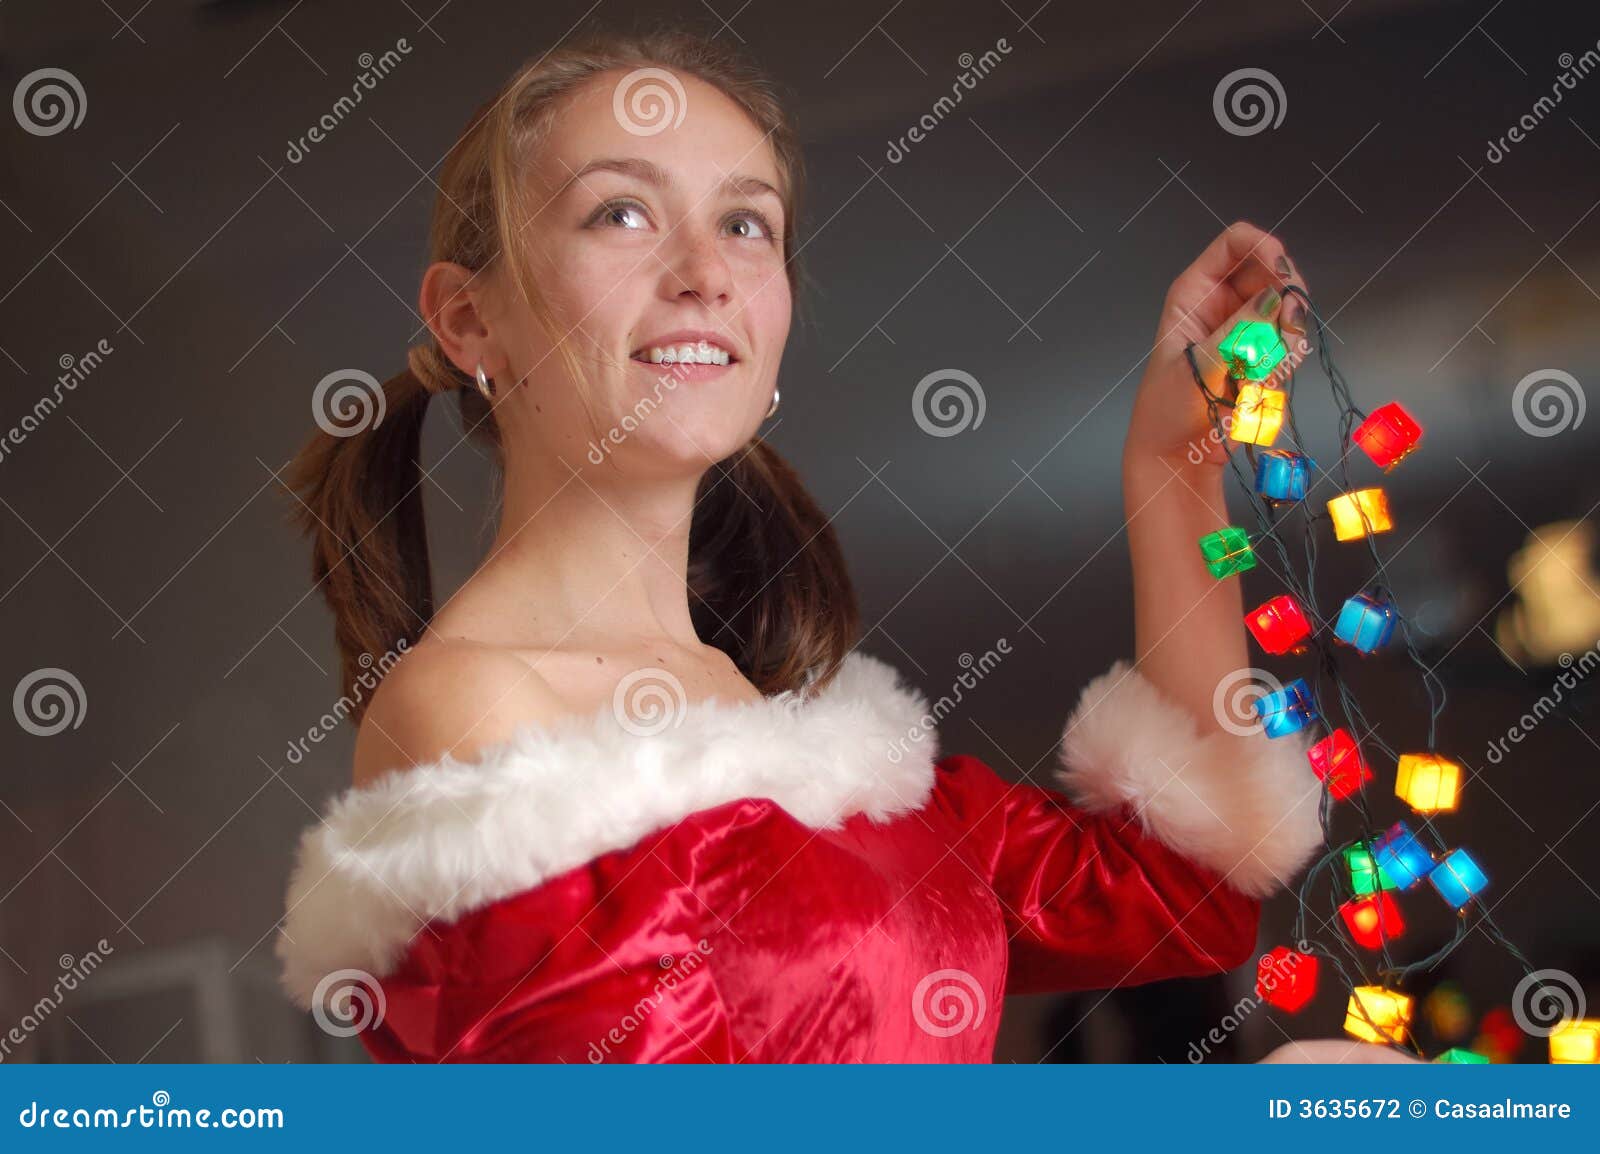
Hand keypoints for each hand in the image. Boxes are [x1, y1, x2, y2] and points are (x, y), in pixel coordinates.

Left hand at [1123, 221, 1310, 472]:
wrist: (1177, 456)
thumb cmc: (1167, 409)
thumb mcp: (1199, 365)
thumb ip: (1239, 331)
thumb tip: (1276, 299)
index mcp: (1195, 292)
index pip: (1236, 243)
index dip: (1265, 248)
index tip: (1285, 275)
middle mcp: (1223, 303)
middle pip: (1273, 272)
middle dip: (1286, 298)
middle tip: (1288, 327)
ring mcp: (1246, 328)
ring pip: (1288, 310)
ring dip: (1284, 338)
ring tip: (1257, 374)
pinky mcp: (1262, 355)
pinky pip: (1290, 343)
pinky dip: (1285, 362)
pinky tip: (1259, 386)